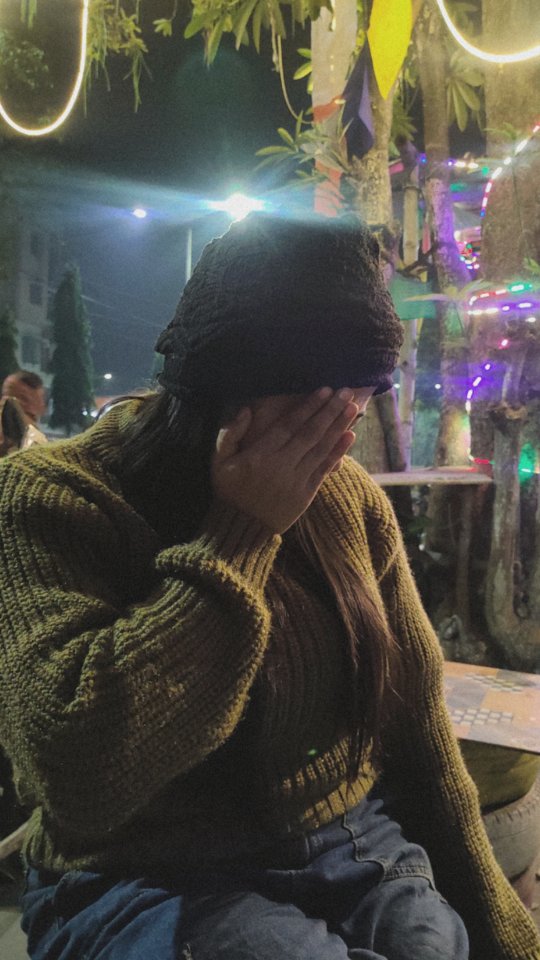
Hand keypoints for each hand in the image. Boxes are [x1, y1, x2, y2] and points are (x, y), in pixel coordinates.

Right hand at [211, 388, 358, 533]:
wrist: (241, 528)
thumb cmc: (228, 491)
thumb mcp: (218, 462)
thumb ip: (229, 434)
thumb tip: (246, 410)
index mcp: (260, 454)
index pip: (289, 425)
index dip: (308, 407)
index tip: (324, 390)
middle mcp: (281, 465)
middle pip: (310, 433)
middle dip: (329, 411)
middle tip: (346, 392)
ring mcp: (295, 480)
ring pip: (321, 448)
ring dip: (338, 426)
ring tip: (352, 407)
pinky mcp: (305, 494)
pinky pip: (324, 469)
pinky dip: (338, 452)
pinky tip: (349, 436)